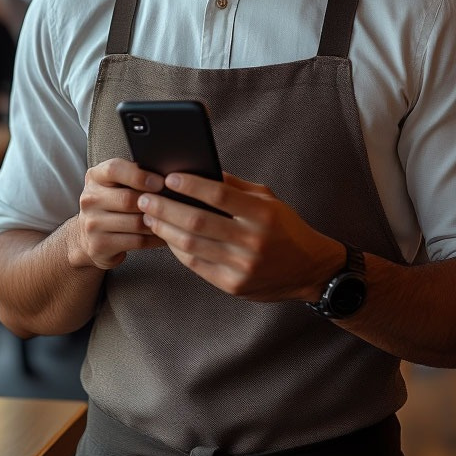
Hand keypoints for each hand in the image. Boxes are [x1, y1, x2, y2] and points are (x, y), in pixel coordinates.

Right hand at [74, 158, 165, 270]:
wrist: (88, 238)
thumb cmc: (112, 205)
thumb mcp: (115, 184)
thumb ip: (134, 175)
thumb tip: (168, 174)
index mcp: (94, 177)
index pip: (114, 169)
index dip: (140, 175)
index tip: (161, 182)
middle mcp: (90, 199)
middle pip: (127, 198)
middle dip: (153, 202)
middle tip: (173, 204)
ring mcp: (92, 224)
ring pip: (136, 222)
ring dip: (157, 222)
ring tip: (173, 219)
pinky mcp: (100, 245)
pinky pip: (137, 241)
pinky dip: (155, 238)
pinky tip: (165, 235)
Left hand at [136, 172, 341, 302]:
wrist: (309, 270)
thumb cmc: (285, 228)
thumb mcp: (268, 200)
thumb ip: (235, 186)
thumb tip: (199, 169)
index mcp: (263, 214)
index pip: (219, 195)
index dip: (191, 185)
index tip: (169, 178)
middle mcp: (252, 241)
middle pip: (197, 221)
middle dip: (166, 208)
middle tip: (146, 198)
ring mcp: (242, 267)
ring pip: (191, 245)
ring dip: (165, 229)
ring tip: (149, 216)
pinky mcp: (233, 286)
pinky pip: (196, 265)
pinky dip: (177, 249)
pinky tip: (167, 237)